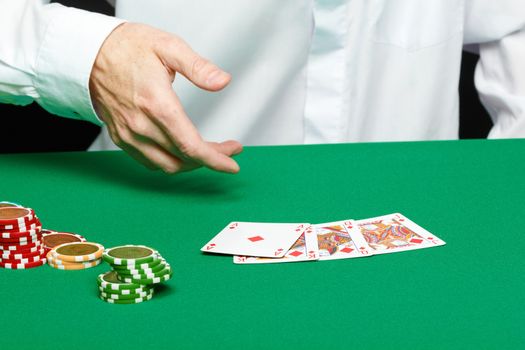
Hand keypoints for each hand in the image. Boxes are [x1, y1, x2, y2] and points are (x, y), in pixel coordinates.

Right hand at [89, 23, 242, 173]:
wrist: (87, 52)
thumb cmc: (126, 47)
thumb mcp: (168, 47)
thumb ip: (198, 67)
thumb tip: (222, 81)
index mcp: (157, 104)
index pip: (191, 146)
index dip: (216, 159)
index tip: (232, 162)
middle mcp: (141, 124)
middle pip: (183, 158)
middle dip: (211, 158)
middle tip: (227, 149)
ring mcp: (129, 134)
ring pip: (166, 165)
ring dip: (190, 163)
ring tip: (207, 151)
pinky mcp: (120, 137)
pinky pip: (148, 161)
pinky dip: (169, 162)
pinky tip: (180, 151)